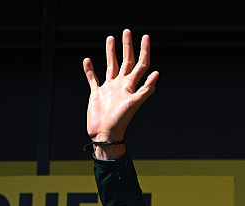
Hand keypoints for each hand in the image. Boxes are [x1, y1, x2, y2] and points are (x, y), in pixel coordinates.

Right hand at [83, 29, 157, 158]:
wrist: (105, 134)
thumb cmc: (121, 121)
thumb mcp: (135, 104)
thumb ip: (146, 89)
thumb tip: (156, 73)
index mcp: (131, 86)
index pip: (140, 64)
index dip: (144, 51)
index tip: (145, 37)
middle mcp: (121, 85)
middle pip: (126, 61)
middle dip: (127, 46)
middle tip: (127, 31)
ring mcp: (109, 89)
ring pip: (111, 66)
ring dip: (111, 53)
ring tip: (110, 38)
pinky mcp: (96, 94)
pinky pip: (93, 78)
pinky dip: (90, 70)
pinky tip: (87, 60)